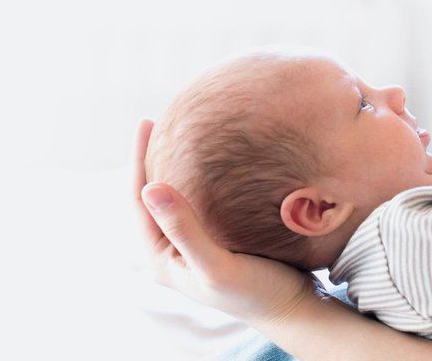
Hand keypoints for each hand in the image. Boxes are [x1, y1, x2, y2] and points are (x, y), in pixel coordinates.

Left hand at [131, 119, 319, 323]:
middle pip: (150, 197)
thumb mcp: (218, 264)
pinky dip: (193, 178)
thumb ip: (185, 228)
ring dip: (171, 167)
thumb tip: (150, 188)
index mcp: (160, 258)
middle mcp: (169, 252)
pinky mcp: (209, 241)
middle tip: (158, 121)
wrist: (293, 309)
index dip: (138, 159)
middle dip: (150, 159)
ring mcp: (188, 247)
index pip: (138, 199)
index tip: (146, 122)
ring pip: (171, 198)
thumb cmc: (257, 292)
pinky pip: (192, 202)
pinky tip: (207, 160)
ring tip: (177, 134)